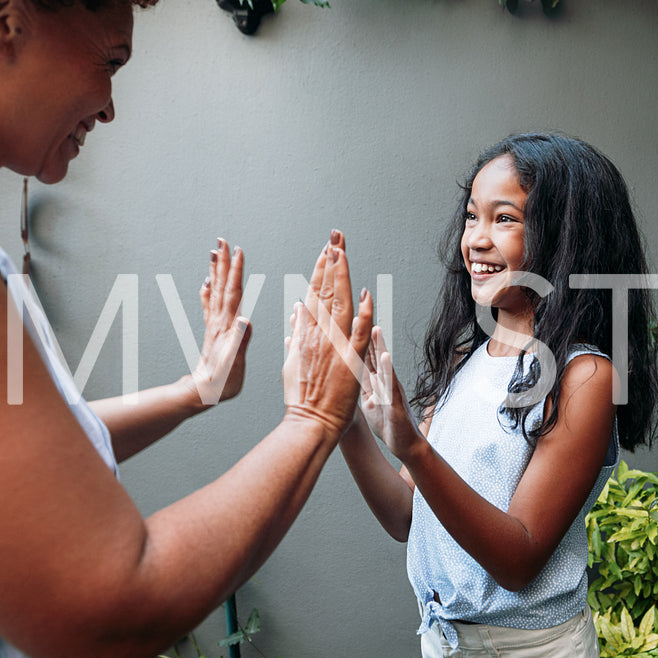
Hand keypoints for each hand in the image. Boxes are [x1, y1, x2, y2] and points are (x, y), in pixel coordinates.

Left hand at [188, 238, 251, 406]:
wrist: (201, 393)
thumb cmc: (220, 383)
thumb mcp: (234, 365)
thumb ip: (240, 342)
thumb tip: (245, 319)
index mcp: (227, 327)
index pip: (233, 293)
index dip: (236, 271)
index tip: (238, 251)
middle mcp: (219, 322)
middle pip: (222, 286)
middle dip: (223, 263)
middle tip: (222, 241)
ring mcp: (214, 326)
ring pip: (215, 291)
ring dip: (216, 271)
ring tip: (215, 253)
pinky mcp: (212, 332)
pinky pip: (209, 305)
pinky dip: (208, 291)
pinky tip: (206, 283)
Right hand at [282, 230, 372, 437]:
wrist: (310, 421)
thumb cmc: (301, 395)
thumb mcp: (292, 359)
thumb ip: (296, 332)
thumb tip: (296, 308)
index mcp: (305, 332)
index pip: (313, 292)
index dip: (321, 268)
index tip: (326, 249)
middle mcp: (317, 334)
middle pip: (325, 290)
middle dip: (331, 261)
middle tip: (336, 236)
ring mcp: (333, 346)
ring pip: (338, 304)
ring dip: (342, 276)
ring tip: (343, 251)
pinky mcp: (349, 360)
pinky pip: (358, 333)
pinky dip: (362, 313)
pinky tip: (365, 294)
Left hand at [358, 326, 423, 459]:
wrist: (405, 444)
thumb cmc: (388, 424)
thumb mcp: (369, 402)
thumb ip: (362, 386)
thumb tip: (349, 374)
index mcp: (375, 382)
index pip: (363, 357)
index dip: (355, 339)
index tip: (345, 322)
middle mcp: (384, 382)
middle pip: (374, 354)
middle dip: (366, 334)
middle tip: (359, 313)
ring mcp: (392, 390)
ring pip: (384, 364)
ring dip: (380, 346)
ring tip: (374, 328)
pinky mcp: (397, 401)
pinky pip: (391, 384)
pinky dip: (388, 370)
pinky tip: (386, 357)